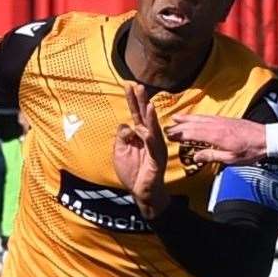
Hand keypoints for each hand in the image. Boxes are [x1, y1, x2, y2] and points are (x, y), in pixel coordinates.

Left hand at [113, 84, 171, 220]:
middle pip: (145, 116)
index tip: (129, 84)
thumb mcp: (120, 151)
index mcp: (140, 135)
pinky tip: (145, 129)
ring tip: (148, 103)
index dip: (132, 100)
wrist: (142, 192)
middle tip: (138, 86)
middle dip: (142, 101)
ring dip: (150, 116)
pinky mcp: (157, 160)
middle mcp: (150, 138)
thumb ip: (121, 136)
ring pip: (152, 129)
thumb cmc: (133, 172)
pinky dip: (149, 138)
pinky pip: (153, 147)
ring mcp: (155, 148)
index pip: (136, 114)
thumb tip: (126, 125)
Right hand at [164, 112, 267, 166]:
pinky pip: (208, 117)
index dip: (179, 134)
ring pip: (200, 118)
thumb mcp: (231, 159)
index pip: (193, 133)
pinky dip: (198, 117)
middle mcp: (216, 125)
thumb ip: (212, 156)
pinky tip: (195, 118)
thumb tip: (195, 157)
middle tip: (166, 128)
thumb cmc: (251, 152)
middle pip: (194, 124)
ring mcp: (222, 121)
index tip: (168, 135)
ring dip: (187, 119)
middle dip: (179, 126)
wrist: (267, 138)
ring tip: (176, 118)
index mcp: (216, 136)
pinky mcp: (227, 120)